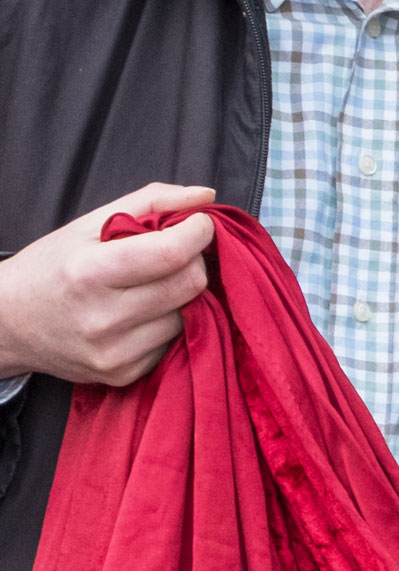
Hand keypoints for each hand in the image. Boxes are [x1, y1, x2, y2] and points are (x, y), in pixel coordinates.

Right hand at [0, 187, 217, 386]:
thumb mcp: (88, 225)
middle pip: (191, 284)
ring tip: (151, 284)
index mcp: (88, 272)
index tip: (200, 223)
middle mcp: (102, 317)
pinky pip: (175, 341)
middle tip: (175, 253)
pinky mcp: (124, 374)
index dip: (197, 233)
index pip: (171, 253)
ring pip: (190, 313)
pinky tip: (141, 313)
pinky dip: (168, 321)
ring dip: (182, 294)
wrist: (9, 324)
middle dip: (194, 261)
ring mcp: (115, 352)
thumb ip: (151, 201)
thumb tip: (206, 195)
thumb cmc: (52, 268)